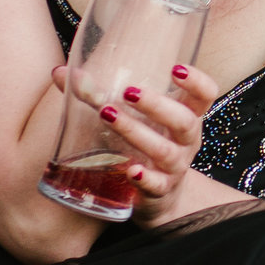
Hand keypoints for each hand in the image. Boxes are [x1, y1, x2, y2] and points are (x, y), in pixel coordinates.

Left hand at [51, 60, 222, 227]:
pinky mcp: (161, 190)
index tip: (175, 68)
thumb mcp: (133, 119)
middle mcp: (186, 141)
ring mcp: (176, 167)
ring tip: (108, 115)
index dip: (196, 81)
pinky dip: (145, 178)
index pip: (204, 95)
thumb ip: (97, 95)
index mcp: (186, 116)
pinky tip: (131, 170)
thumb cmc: (144, 145)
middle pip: (184, 120)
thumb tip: (60, 72)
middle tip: (128, 92)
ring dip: (137, 132)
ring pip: (164, 151)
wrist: (159, 196)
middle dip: (157, 105)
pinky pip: (157, 185)